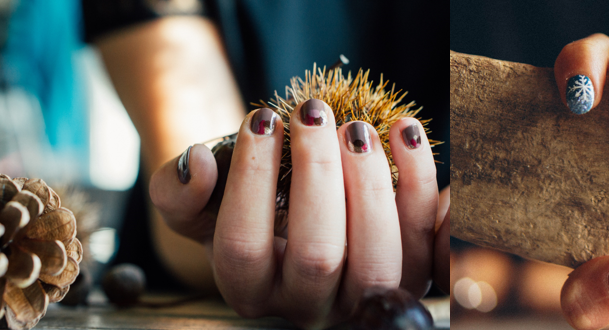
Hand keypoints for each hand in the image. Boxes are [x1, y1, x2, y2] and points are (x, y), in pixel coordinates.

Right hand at [148, 101, 438, 327]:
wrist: (288, 212)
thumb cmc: (240, 202)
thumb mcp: (196, 197)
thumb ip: (179, 189)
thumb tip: (197, 164)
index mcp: (249, 288)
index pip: (244, 248)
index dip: (251, 180)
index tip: (260, 118)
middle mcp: (306, 305)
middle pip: (317, 256)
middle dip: (316, 174)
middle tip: (312, 112)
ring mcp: (362, 297)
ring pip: (377, 259)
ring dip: (369, 184)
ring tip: (356, 127)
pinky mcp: (411, 276)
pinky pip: (430, 246)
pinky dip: (427, 189)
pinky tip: (405, 134)